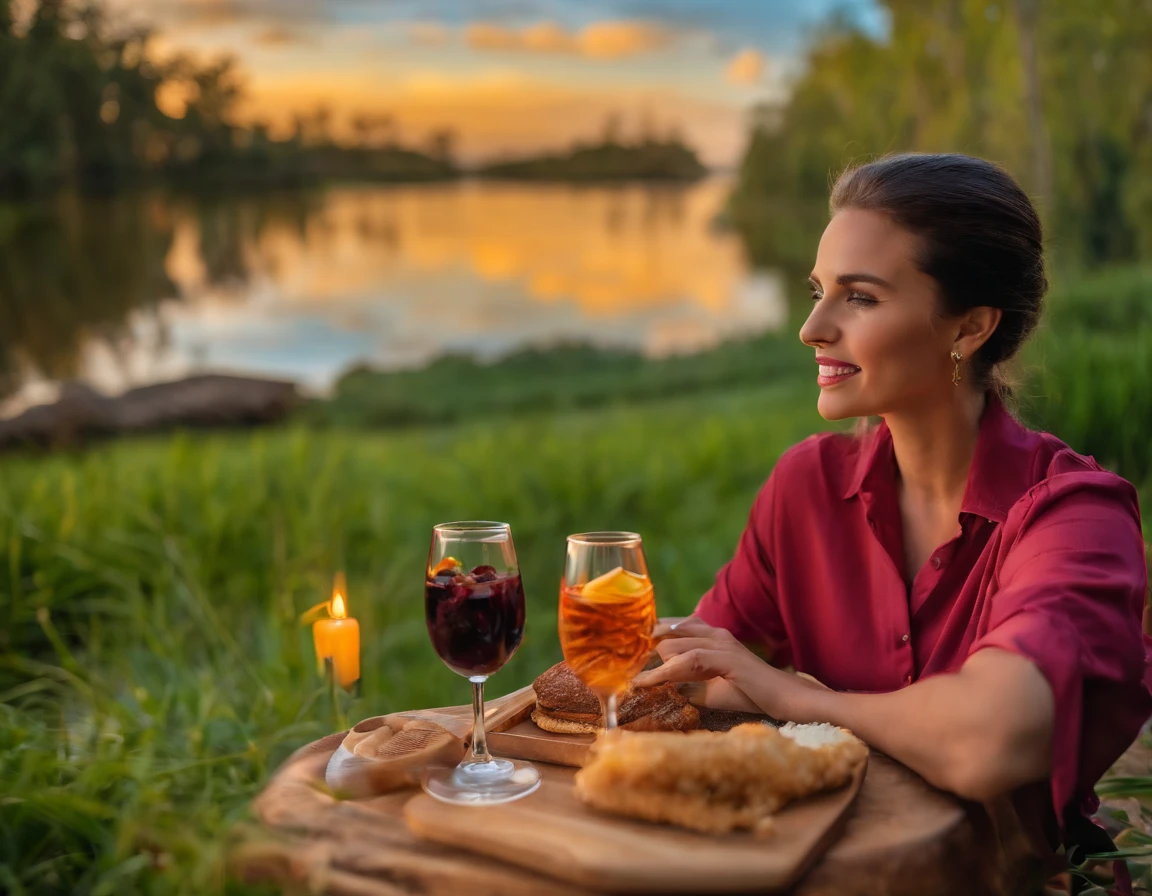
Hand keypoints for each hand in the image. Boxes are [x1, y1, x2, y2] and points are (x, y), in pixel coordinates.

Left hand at [634, 617, 828, 721]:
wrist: (786, 699)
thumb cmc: (751, 693)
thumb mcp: (711, 689)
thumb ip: (687, 684)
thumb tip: (662, 688)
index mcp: (710, 636)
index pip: (671, 629)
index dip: (646, 641)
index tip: (622, 654)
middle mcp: (714, 633)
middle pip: (666, 633)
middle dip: (641, 651)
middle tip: (618, 667)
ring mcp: (721, 643)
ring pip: (673, 644)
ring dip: (649, 663)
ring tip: (627, 678)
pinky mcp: (727, 658)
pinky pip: (689, 660)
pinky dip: (666, 672)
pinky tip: (649, 682)